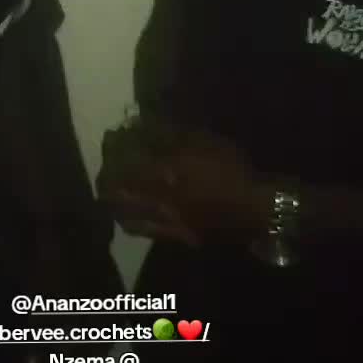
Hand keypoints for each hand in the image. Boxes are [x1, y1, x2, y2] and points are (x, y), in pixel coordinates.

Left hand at [98, 116, 268, 241]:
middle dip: (106, 171)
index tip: (114, 134)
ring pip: (121, 211)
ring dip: (110, 196)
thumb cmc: (231, 169)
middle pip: (114, 187)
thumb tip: (140, 127)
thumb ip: (168, 135)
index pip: (126, 156)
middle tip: (109, 160)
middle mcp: (156, 198)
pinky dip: (126, 217)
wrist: (257, 209)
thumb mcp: (203, 141)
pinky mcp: (171, 236)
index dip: (115, 144)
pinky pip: (139, 229)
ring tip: (112, 185)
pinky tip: (127, 211)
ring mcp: (161, 221)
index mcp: (163, 171)